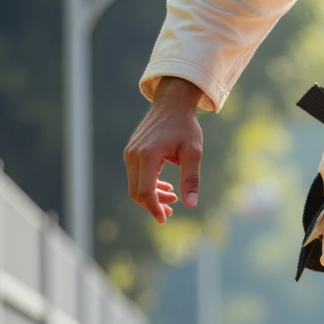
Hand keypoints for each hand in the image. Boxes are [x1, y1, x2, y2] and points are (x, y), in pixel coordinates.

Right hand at [124, 77, 203, 222]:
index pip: (145, 191)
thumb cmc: (185, 127)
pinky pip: (136, 176)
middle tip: (172, 211)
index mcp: (148, 155)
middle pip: (137, 192)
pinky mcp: (131, 151)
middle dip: (153, 205)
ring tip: (172, 198)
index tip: (164, 219)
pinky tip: (165, 187)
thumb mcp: (193, 153)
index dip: (154, 208)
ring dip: (152, 196)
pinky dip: (148, 185)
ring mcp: (130, 153)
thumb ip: (191, 179)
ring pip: (135, 185)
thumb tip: (191, 204)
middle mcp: (134, 155)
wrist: (172, 104)